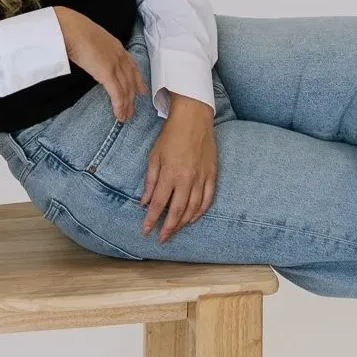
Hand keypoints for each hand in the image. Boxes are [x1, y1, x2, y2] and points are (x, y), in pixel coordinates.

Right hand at [50, 7, 147, 120]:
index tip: (142, 90)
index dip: (138, 79)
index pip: (132, 66)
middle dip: (132, 97)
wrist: (69, 29)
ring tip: (125, 117)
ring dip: (125, 105)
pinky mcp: (107, 73)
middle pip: (131, 80)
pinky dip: (119, 105)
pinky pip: (117, 93)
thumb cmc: (73, 30)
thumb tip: (91, 56)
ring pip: (126, 89)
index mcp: (116, 46)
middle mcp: (119, 55)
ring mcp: (114, 64)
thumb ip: (96, 49)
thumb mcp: (91, 38)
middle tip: (132, 110)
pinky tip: (119, 114)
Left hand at [140, 95, 216, 244]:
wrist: (193, 118)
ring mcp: (201, 177)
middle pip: (177, 211)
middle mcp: (186, 179)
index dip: (151, 220)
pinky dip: (200, 212)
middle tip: (161, 238)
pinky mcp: (212, 174)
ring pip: (193, 208)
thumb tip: (144, 202)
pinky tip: (193, 218)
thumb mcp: (154, 156)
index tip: (145, 231)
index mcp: (170, 174)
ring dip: (183, 223)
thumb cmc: (170, 136)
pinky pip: (208, 199)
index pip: (159, 204)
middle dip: (168, 228)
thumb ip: (150, 181)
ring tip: (175, 230)